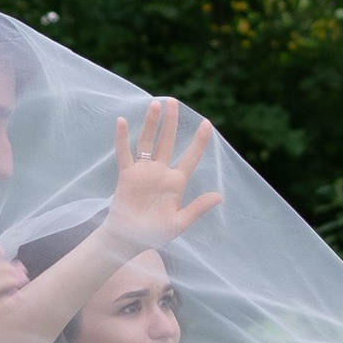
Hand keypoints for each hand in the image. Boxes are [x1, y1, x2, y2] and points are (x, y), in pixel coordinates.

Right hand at [104, 100, 222, 254]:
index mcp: (176, 182)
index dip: (199, 141)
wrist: (128, 240)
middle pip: (168, 142)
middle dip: (171, 122)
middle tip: (173, 101)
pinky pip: (124, 153)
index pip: (190, 157)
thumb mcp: (179, 223)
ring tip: (155, 104)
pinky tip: (123, 121)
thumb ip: (197, 208)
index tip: (207, 123)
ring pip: (148, 142)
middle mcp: (160, 172)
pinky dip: (123, 138)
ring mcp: (143, 172)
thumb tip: (219, 196)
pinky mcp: (127, 175)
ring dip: (151, 124)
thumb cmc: (154, 234)